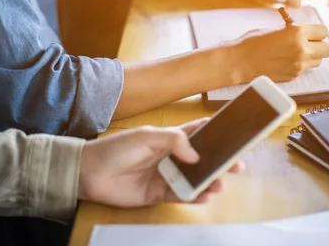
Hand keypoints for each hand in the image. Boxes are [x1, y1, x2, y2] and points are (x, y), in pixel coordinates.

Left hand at [78, 119, 243, 206]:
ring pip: (195, 178)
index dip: (216, 133)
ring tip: (220, 184)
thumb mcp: (147, 136)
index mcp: (170, 138)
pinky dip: (196, 196)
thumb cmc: (118, 148)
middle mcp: (172, 156)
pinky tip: (206, 195)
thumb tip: (197, 155)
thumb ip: (174, 141)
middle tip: (237, 165)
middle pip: (203, 158)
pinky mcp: (160, 194)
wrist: (91, 172)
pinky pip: (183, 195)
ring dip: (210, 181)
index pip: (199, 133)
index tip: (235, 136)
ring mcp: (168, 176)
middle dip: (221, 161)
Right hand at [231, 24, 328, 82]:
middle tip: (310, 43)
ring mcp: (299, 65)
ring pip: (318, 61)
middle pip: (327, 49)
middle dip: (320, 45)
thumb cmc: (253, 42)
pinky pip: (305, 69)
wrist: (240, 61)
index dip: (317, 32)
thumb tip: (303, 30)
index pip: (323, 32)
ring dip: (312, 56)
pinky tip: (286, 61)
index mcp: (298, 32)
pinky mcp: (293, 76)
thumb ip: (292, 30)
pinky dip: (299, 65)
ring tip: (297, 52)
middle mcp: (302, 49)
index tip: (312, 33)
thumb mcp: (275, 29)